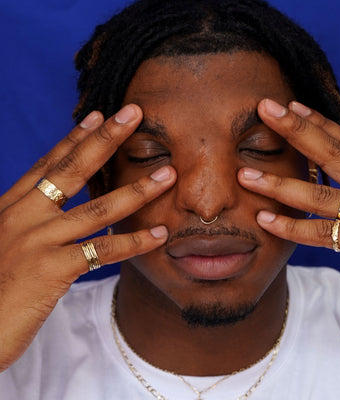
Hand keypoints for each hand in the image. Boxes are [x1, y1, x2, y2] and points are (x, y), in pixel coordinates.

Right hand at [0, 104, 175, 370]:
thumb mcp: (5, 245)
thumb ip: (31, 225)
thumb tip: (57, 213)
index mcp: (11, 208)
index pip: (49, 164)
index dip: (75, 137)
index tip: (99, 115)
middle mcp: (24, 216)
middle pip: (73, 169)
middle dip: (106, 139)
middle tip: (135, 114)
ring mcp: (37, 240)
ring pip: (98, 207)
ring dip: (138, 189)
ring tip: (168, 174)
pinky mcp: (51, 269)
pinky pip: (104, 250)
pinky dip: (135, 242)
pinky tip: (160, 235)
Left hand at [238, 98, 339, 303]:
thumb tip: (336, 188)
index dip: (320, 123)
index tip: (291, 106)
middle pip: (335, 154)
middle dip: (296, 130)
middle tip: (265, 109)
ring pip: (321, 195)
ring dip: (279, 184)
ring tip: (245, 176)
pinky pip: (325, 232)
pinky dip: (292, 227)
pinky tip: (264, 220)